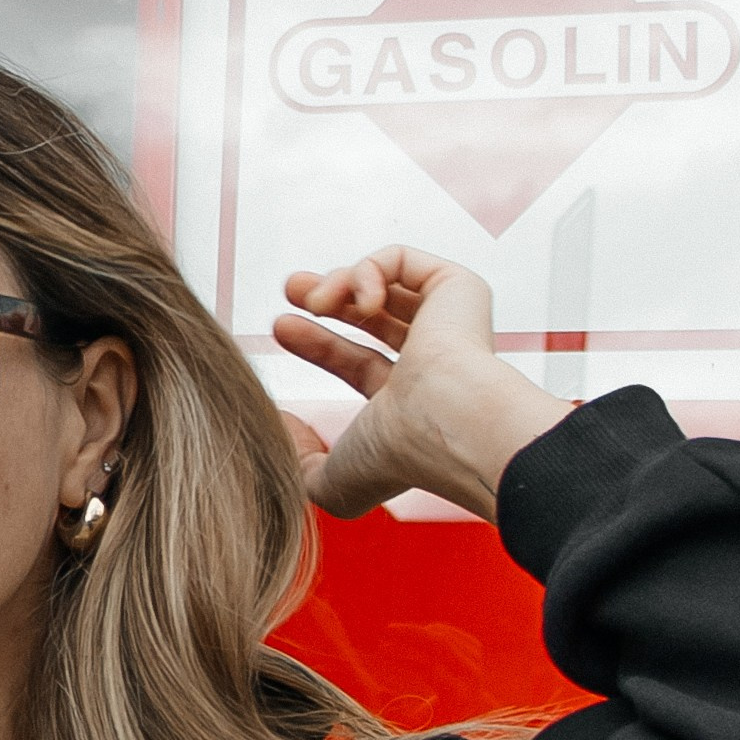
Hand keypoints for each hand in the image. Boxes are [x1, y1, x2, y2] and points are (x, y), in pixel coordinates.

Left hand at [272, 246, 570, 521]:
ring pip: (385, 284)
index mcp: (413, 403)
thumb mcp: (334, 479)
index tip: (280, 327)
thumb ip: (301, 465)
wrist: (449, 424)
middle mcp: (436, 362)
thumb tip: (284, 432)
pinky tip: (360, 300)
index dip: (317, 343)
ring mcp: (450, 324)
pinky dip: (367, 270)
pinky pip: (401, 260)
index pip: (359, 363)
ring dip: (338, 281)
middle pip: (373, 317)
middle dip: (327, 295)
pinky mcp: (459, 288)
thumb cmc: (400, 454)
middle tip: (291, 288)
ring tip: (315, 300)